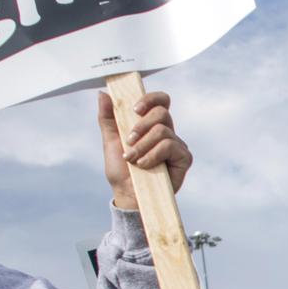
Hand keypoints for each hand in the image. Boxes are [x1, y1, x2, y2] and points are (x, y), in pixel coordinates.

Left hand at [97, 89, 191, 207]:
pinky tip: (144, 165)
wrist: (127, 194)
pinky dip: (153, 155)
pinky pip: (169, 146)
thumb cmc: (121, 170)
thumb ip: (107, 117)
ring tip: (133, 159)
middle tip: (129, 140)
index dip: (150, 98)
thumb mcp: (110, 141)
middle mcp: (167, 132)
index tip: (134, 109)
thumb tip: (104, 94)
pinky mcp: (183, 158)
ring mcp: (177, 145)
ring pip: (162, 130)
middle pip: (162, 112)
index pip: (160, 101)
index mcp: (152, 124)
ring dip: (143, 145)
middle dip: (141, 126)